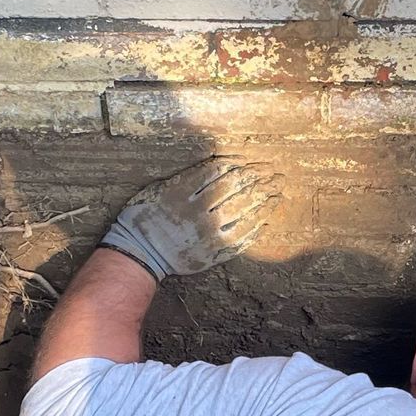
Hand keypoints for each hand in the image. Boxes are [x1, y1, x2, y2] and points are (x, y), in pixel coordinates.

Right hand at [101, 158, 274, 281]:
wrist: (139, 254)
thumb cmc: (144, 217)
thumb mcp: (158, 189)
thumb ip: (185, 178)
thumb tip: (215, 166)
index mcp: (182, 191)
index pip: (218, 171)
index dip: (238, 163)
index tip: (251, 161)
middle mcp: (197, 211)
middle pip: (234, 189)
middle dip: (257, 178)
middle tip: (273, 174)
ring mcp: (206, 233)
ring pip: (242, 212)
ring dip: (262, 201)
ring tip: (276, 194)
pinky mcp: (212, 252)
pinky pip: (240, 238)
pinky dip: (254, 228)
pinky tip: (264, 220)